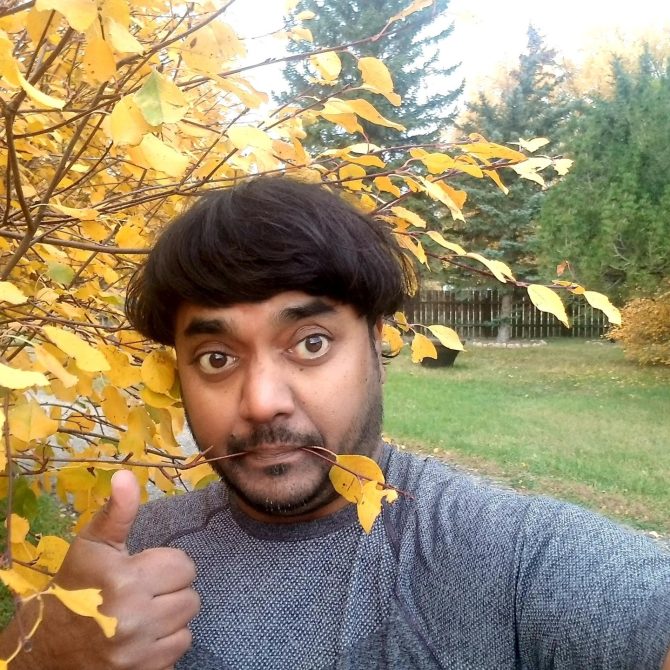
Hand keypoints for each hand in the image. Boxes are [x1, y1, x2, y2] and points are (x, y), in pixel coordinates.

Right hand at [8, 470, 199, 669]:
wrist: (45, 649)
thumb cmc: (74, 588)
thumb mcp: (92, 545)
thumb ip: (117, 512)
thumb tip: (126, 475)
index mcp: (125, 581)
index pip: (183, 566)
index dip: (166, 565)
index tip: (144, 569)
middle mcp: (135, 619)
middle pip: (190, 597)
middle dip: (171, 591)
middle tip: (145, 592)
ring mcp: (139, 653)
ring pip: (187, 625)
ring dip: (171, 618)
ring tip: (144, 613)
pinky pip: (178, 651)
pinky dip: (165, 644)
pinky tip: (143, 637)